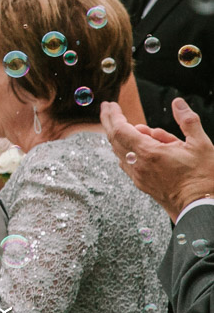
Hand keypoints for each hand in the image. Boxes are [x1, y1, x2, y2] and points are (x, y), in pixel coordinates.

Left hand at [103, 99, 213, 219]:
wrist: (202, 209)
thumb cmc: (204, 178)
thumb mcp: (201, 145)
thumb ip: (188, 121)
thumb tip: (178, 103)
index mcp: (148, 153)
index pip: (120, 129)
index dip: (113, 115)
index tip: (110, 104)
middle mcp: (138, 165)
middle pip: (114, 139)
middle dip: (109, 121)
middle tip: (109, 108)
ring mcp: (138, 176)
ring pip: (120, 151)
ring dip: (122, 136)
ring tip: (140, 129)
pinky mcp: (142, 185)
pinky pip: (127, 163)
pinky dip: (128, 150)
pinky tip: (138, 147)